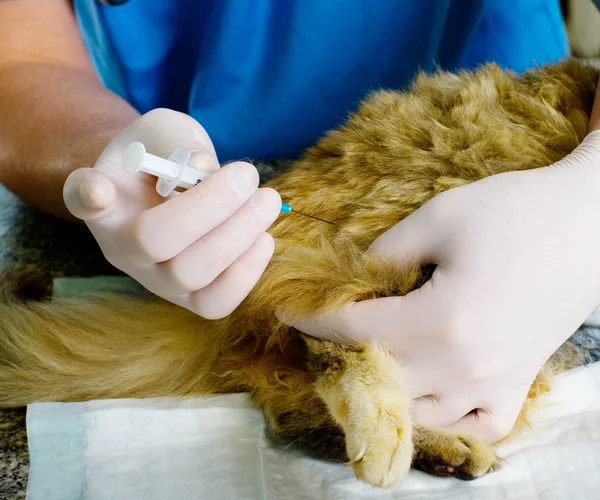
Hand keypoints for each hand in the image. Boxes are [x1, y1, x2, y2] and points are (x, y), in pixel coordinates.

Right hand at [63, 108, 280, 318]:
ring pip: (189, 275)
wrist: (174, 193)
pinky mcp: (189, 299)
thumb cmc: (168, 158)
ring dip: (239, 235)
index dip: (87, 194)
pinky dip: (247, 271)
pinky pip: (215, 303)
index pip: (80, 198)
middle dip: (211, 205)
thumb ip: (177, 142)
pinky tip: (263, 238)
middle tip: (247, 174)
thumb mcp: (167, 132)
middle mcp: (120, 247)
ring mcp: (154, 279)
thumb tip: (205, 169)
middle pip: (153, 241)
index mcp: (104, 200)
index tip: (100, 186)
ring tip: (267, 200)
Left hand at [287, 130, 599, 441]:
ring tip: (368, 357)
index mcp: (441, 321)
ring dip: (385, 387)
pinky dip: (443, 416)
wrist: (588, 224)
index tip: (290, 311)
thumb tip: (354, 277)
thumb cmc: (515, 212)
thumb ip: (386, 252)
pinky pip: (473, 426)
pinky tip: (430, 389)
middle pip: (380, 373)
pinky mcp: (517, 385)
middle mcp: (464, 366)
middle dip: (342, 352)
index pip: (354, 331)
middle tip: (324, 329)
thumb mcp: (439, 218)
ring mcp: (494, 384)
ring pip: (418, 410)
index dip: (314, 319)